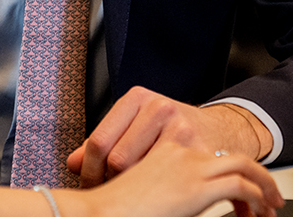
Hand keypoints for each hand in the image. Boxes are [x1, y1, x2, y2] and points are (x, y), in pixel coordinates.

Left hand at [68, 87, 269, 187]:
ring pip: (139, 172)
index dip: (90, 170)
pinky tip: (153, 194)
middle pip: (117, 159)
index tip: (90, 183)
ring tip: (129, 193)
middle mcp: (160, 108)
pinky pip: (166, 181)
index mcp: (138, 98)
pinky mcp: (200, 152)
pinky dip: (155, 192)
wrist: (219, 131)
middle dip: (109, 181)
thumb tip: (73, 163)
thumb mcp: (136, 124)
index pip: (99, 141)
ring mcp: (181, 129)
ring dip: (130, 188)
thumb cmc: (170, 130)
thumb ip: (105, 140)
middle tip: (110, 192)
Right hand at [78, 141, 281, 216]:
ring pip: (242, 166)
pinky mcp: (196, 185)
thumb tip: (177, 200)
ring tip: (271, 204)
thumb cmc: (114, 207)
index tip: (239, 193)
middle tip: (268, 195)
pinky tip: (257, 211)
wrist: (99, 212)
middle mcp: (180, 150)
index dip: (229, 172)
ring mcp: (189, 165)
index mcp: (165, 148)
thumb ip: (166, 185)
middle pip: (231, 156)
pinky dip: (255, 197)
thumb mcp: (144, 188)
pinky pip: (240, 185)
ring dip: (263, 185)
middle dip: (257, 176)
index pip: (209, 154)